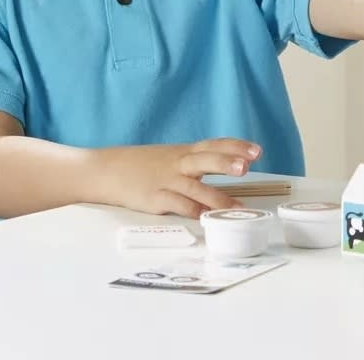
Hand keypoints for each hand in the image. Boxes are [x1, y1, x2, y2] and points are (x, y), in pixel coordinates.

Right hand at [97, 138, 261, 218]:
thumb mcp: (172, 157)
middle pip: (205, 159)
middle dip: (227, 162)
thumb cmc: (143, 165)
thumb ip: (197, 161)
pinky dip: (191, 211)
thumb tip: (228, 164)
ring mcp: (166, 181)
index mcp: (184, 152)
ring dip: (216, 196)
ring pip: (194, 186)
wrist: (106, 169)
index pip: (214, 145)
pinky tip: (204, 218)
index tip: (257, 150)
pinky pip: (175, 205)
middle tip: (247, 166)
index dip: (236, 147)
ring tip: (235, 207)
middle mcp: (178, 164)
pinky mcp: (154, 198)